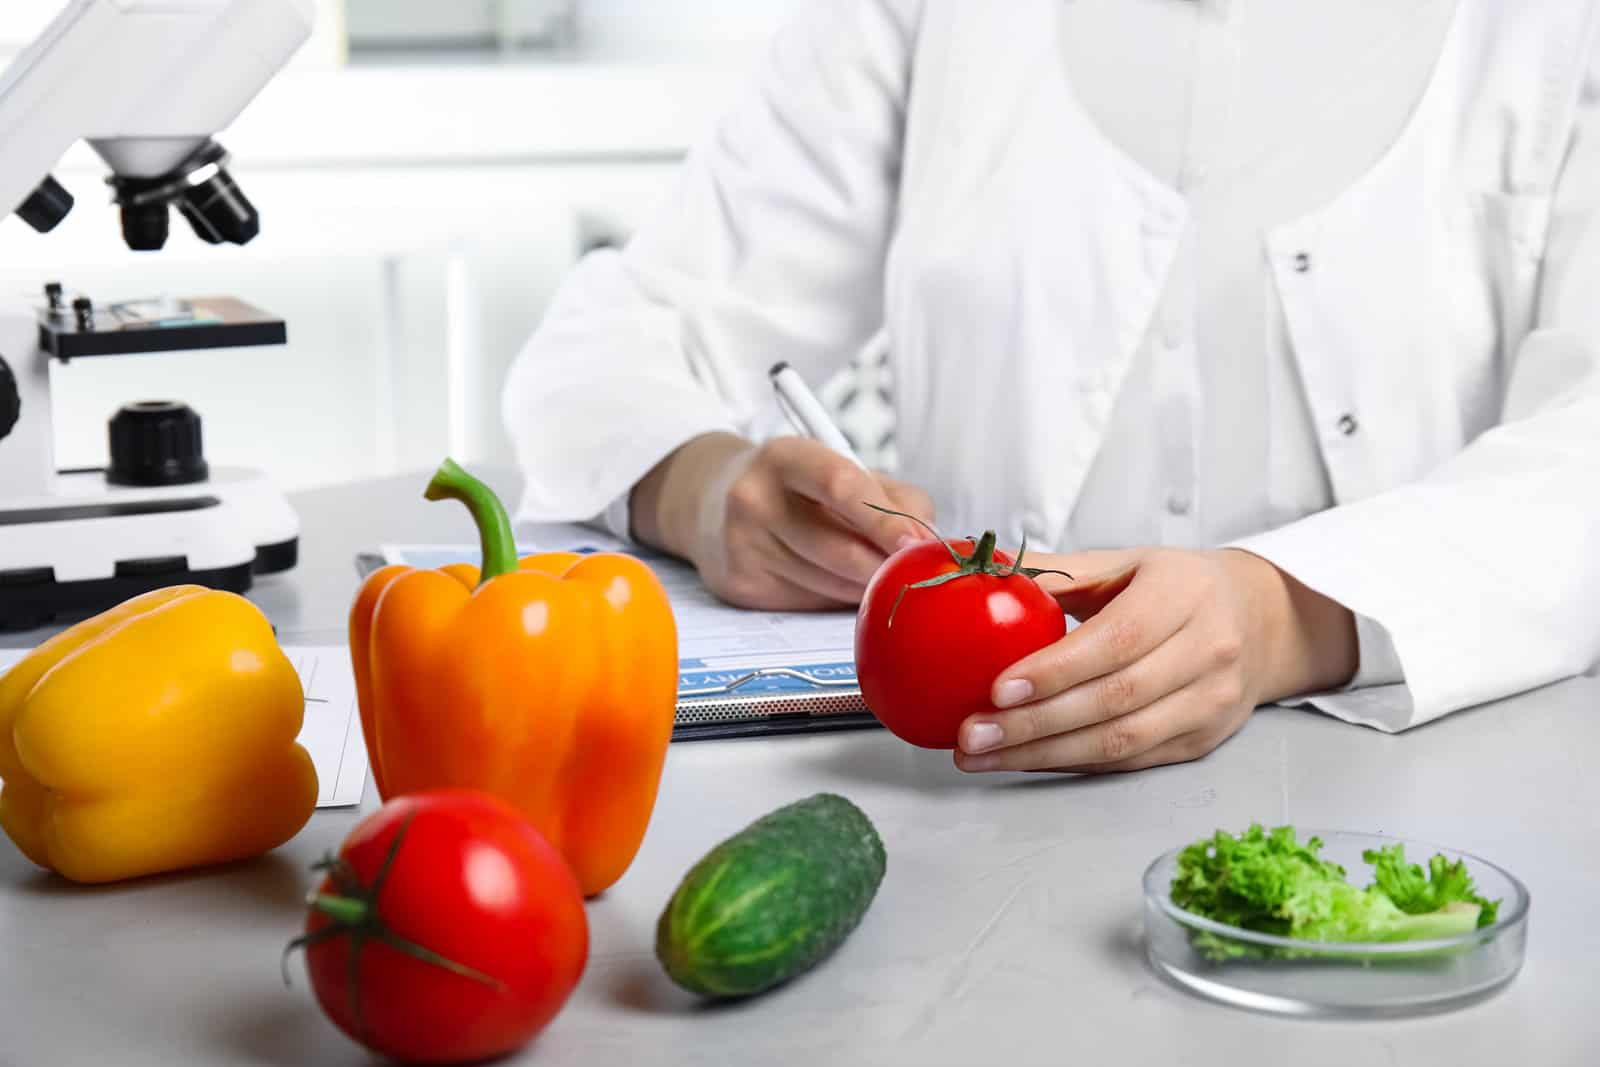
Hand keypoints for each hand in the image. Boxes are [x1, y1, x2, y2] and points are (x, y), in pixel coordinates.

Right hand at [632, 432, 933, 609]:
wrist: (713, 506)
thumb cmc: (797, 488)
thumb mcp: (840, 469)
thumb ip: (893, 497)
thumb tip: (926, 543)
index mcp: (784, 456)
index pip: (841, 485)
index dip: (885, 519)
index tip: (919, 544)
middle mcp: (754, 499)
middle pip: (840, 548)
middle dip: (886, 568)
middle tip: (915, 575)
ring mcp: (743, 546)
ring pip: (830, 583)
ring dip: (866, 587)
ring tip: (876, 575)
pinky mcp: (741, 585)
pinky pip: (811, 602)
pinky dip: (837, 598)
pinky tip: (835, 582)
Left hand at [954, 548, 1358, 773]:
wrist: (1260, 621)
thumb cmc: (1176, 587)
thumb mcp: (1127, 562)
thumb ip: (1060, 572)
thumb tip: (982, 569)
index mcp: (1185, 595)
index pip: (1117, 640)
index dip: (1057, 670)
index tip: (999, 688)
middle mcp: (1208, 651)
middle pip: (1114, 699)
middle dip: (1035, 724)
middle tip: (972, 733)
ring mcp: (1211, 703)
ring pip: (1120, 741)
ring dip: (1044, 755)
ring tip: (982, 754)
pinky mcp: (1202, 741)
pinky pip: (1129, 760)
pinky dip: (1070, 764)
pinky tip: (1024, 760)